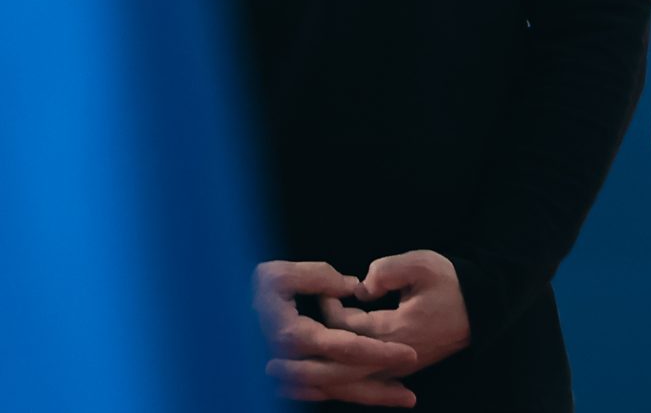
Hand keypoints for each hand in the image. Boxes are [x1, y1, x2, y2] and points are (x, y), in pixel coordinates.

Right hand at [253, 260, 417, 405]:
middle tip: (411, 394)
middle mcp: (291, 363)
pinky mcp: (289, 379)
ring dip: (368, 396)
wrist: (217, 315)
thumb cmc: (250, 290)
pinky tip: (370, 393)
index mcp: (293, 336)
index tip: (410, 353)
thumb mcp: (279, 274)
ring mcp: (288, 376)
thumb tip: (352, 287)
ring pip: (334, 391)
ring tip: (403, 397)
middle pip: (343, 380)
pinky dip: (346, 394)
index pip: (345, 348)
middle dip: (379, 386)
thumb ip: (317, 276)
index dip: (379, 352)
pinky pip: (321, 392)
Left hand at [322, 251, 471, 375]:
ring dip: (328, 362)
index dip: (329, 308)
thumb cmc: (450, 284)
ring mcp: (396, 369)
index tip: (326, 291)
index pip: (345, 327)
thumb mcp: (421, 264)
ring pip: (349, 377)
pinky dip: (343, 373)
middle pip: (339, 361)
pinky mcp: (400, 371)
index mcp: (393, 332)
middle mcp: (391, 359)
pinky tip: (331, 365)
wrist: (480, 309)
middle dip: (320, 343)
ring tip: (313, 344)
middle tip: (313, 320)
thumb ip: (386, 271)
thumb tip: (360, 289)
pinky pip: (362, 379)